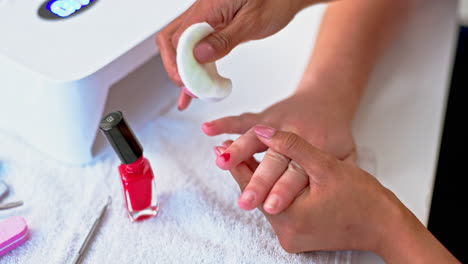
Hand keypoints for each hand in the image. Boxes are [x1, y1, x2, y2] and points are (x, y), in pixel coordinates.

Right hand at [156, 0, 315, 109]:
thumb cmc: (275, 2)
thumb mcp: (252, 23)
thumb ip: (224, 40)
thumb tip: (198, 55)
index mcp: (208, 6)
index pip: (179, 38)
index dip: (180, 65)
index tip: (190, 85)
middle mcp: (201, 10)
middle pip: (171, 40)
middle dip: (175, 67)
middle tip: (189, 89)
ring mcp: (205, 17)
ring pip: (180, 44)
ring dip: (182, 69)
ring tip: (190, 94)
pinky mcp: (213, 25)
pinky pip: (195, 45)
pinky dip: (194, 64)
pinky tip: (196, 83)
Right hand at [207, 90, 355, 212]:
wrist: (329, 96)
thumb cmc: (337, 132)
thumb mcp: (349, 154)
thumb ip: (342, 175)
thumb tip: (333, 203)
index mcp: (316, 149)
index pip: (298, 173)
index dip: (285, 190)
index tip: (271, 208)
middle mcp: (295, 135)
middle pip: (274, 161)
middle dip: (259, 181)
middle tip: (244, 202)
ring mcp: (278, 123)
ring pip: (255, 138)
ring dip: (237, 151)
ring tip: (220, 163)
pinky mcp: (265, 116)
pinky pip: (244, 119)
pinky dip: (225, 123)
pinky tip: (207, 129)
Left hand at [215, 126, 394, 252]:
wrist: (385, 225)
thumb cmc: (362, 197)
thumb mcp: (325, 165)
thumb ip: (292, 146)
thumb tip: (262, 132)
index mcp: (289, 217)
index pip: (252, 184)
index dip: (235, 162)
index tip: (220, 147)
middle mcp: (285, 233)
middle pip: (256, 194)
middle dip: (243, 170)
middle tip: (224, 151)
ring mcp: (292, 238)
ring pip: (266, 202)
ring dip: (257, 180)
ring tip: (244, 158)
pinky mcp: (299, 238)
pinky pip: (278, 210)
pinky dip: (271, 190)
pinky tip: (266, 175)